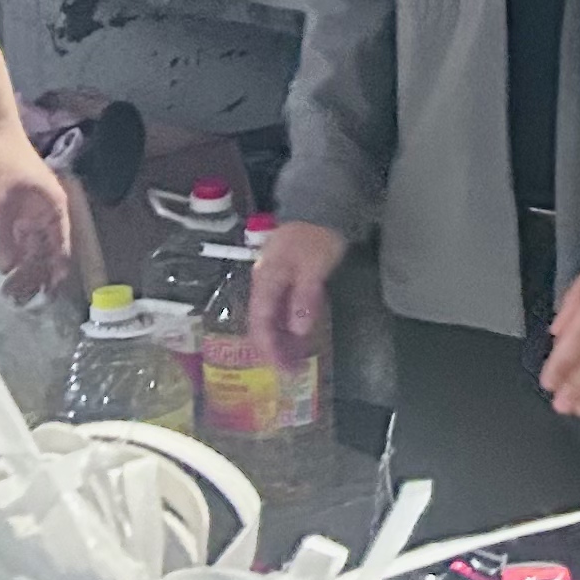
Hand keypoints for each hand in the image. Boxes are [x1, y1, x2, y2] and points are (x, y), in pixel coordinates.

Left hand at [0, 124, 77, 294]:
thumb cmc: (0, 163)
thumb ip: (3, 236)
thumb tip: (6, 268)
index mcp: (53, 209)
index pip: (60, 248)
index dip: (55, 273)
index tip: (48, 296)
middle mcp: (47, 212)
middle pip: (46, 250)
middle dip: (36, 275)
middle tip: (20, 300)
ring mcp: (32, 208)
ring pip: (32, 244)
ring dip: (23, 266)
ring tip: (11, 289)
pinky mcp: (16, 205)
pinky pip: (19, 235)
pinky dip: (13, 251)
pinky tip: (3, 264)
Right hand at [253, 218, 346, 360]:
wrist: (318, 207)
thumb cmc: (316, 236)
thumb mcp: (314, 267)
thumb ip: (305, 297)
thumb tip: (297, 330)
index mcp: (266, 282)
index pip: (260, 324)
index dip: (270, 350)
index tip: (284, 370)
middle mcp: (263, 285)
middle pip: (261, 325)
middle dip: (273, 351)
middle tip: (290, 373)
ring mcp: (272, 283)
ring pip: (269, 320)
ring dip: (279, 342)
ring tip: (293, 361)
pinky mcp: (283, 281)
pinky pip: (279, 311)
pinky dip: (286, 328)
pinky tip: (296, 339)